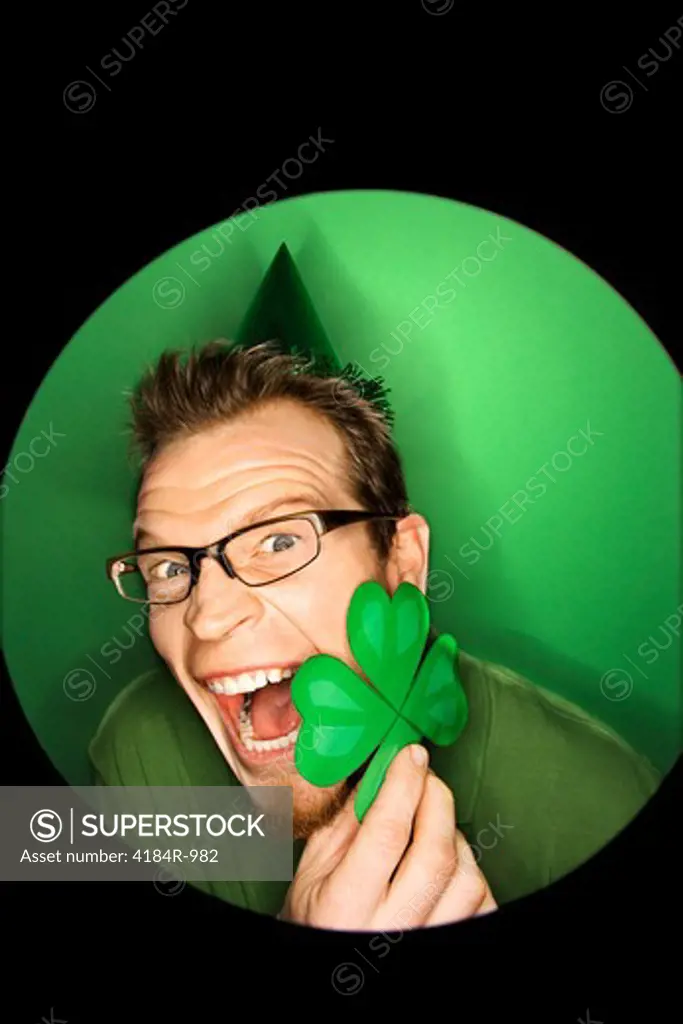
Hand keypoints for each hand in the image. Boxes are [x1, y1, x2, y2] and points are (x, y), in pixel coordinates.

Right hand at [278, 744, 496, 929]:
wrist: (334, 972)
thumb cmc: (318, 920)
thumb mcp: (313, 871)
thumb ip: (346, 822)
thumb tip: (381, 771)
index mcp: (344, 907)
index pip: (386, 834)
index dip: (403, 784)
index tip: (410, 755)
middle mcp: (389, 932)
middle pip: (436, 854)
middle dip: (436, 800)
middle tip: (426, 778)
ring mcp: (425, 943)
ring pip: (468, 880)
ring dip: (456, 841)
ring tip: (433, 831)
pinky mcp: (451, 948)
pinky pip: (484, 906)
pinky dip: (473, 876)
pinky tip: (449, 867)